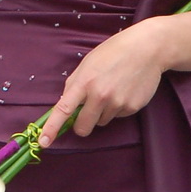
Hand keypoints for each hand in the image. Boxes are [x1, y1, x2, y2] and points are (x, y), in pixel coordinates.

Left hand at [38, 19, 168, 144]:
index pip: (63, 110)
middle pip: (83, 127)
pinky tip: (124, 89)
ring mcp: (117, 103)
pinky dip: (118, 108)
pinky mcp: (132, 108)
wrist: (147, 48)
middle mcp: (100, 95)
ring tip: (113, 88)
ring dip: (102, 112)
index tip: (43, 143)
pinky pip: (118, 116)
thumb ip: (75, 84)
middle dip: (82, 124)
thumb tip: (65, 104)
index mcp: (84, 82)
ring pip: (102, 122)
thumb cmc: (114, 52)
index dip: (52, 128)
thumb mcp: (88, 63)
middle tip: (87, 111)